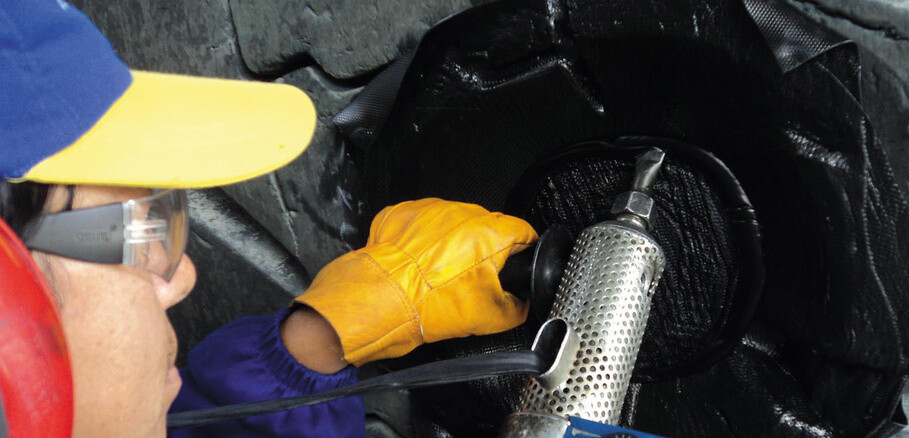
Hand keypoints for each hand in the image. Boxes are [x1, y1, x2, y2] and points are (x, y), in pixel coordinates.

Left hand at [295, 198, 537, 365]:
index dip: (524, 249)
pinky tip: (418, 263)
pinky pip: (421, 224)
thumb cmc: (433, 304)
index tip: (519, 259)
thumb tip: (520, 303)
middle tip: (472, 277)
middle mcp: (463, 213)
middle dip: (483, 249)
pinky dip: (422, 241)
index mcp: (491, 232)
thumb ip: (516, 306)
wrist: (385, 299)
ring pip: (452, 224)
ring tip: (439, 271)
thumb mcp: (491, 317)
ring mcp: (431, 210)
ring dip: (451, 243)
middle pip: (486, 226)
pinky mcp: (404, 213)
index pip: (523, 232)